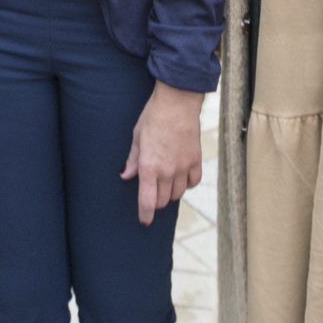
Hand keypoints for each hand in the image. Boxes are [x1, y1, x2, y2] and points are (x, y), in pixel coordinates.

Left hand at [121, 82, 204, 227]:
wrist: (178, 101)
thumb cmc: (154, 116)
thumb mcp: (137, 136)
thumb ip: (133, 159)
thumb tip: (126, 175)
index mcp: (149, 166)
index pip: (148, 201)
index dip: (146, 215)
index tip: (145, 220)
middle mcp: (167, 171)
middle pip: (163, 200)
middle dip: (157, 200)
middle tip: (152, 192)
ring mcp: (183, 166)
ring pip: (178, 194)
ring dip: (171, 192)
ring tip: (166, 182)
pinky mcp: (196, 160)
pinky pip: (193, 182)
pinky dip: (186, 183)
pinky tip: (181, 175)